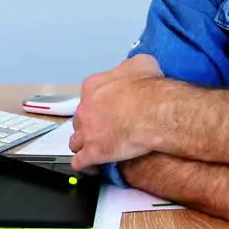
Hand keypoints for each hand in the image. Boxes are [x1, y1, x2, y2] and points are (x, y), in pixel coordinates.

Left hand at [68, 54, 165, 170]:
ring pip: (75, 141)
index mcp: (93, 86)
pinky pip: (80, 162)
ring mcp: (86, 132)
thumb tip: (133, 67)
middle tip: (107, 129)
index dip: (99, 104)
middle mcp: (85, 109)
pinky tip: (94, 165)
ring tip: (98, 148)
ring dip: (85, 145)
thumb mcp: (143, 63)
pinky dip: (86, 165)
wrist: (153, 112)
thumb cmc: (149, 89)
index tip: (110, 109)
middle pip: (81, 119)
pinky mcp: (92, 153)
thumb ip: (131, 65)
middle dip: (91, 125)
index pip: (88, 96)